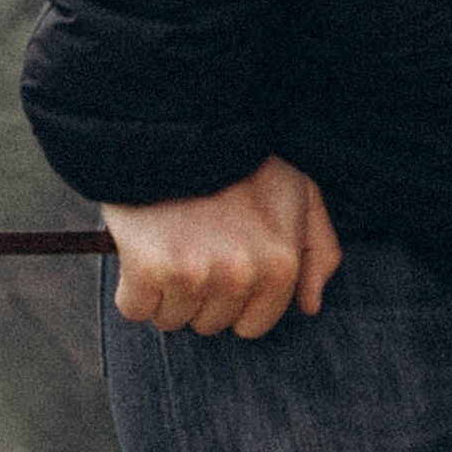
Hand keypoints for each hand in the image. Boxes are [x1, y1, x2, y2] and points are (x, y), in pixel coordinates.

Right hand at [103, 153, 342, 337]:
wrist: (181, 125)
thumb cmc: (244, 162)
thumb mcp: (300, 194)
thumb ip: (319, 251)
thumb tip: (310, 306)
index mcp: (280, 266)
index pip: (252, 325)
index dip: (236, 299)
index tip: (225, 263)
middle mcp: (241, 275)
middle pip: (210, 324)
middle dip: (202, 294)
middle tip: (196, 243)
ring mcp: (195, 274)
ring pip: (171, 319)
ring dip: (167, 290)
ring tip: (172, 241)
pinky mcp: (149, 270)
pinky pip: (134, 309)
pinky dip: (133, 287)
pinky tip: (144, 249)